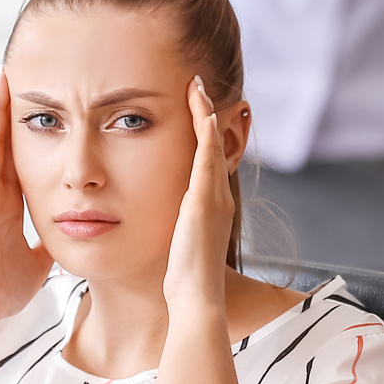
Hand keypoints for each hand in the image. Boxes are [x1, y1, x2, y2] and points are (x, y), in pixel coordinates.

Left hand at [164, 77, 235, 314]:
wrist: (197, 297)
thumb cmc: (184, 279)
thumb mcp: (180, 245)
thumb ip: (176, 229)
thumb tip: (165, 225)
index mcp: (211, 206)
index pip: (208, 161)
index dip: (204, 134)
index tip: (195, 110)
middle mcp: (218, 197)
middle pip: (215, 145)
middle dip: (208, 114)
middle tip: (200, 86)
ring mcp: (214, 196)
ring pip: (212, 144)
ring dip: (205, 113)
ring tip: (196, 86)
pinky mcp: (204, 200)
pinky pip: (206, 156)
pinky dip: (205, 131)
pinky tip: (201, 109)